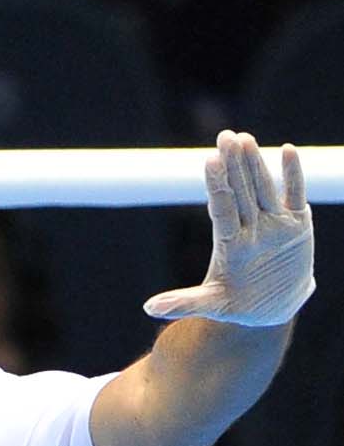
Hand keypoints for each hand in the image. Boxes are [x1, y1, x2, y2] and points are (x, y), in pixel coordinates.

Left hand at [147, 133, 313, 326]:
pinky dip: (294, 175)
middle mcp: (250, 228)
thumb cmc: (238, 305)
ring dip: (256, 164)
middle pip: (242, 191)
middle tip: (226, 136)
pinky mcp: (296, 225)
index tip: (210, 161)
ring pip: (264, 187)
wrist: (272, 309)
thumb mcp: (212, 304)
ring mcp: (273, 224)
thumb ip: (184, 303)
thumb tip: (148, 308)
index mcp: (229, 243)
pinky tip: (287, 151)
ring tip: (245, 139)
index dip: (217, 185)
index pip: (222, 208)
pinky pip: (295, 195)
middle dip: (234, 165)